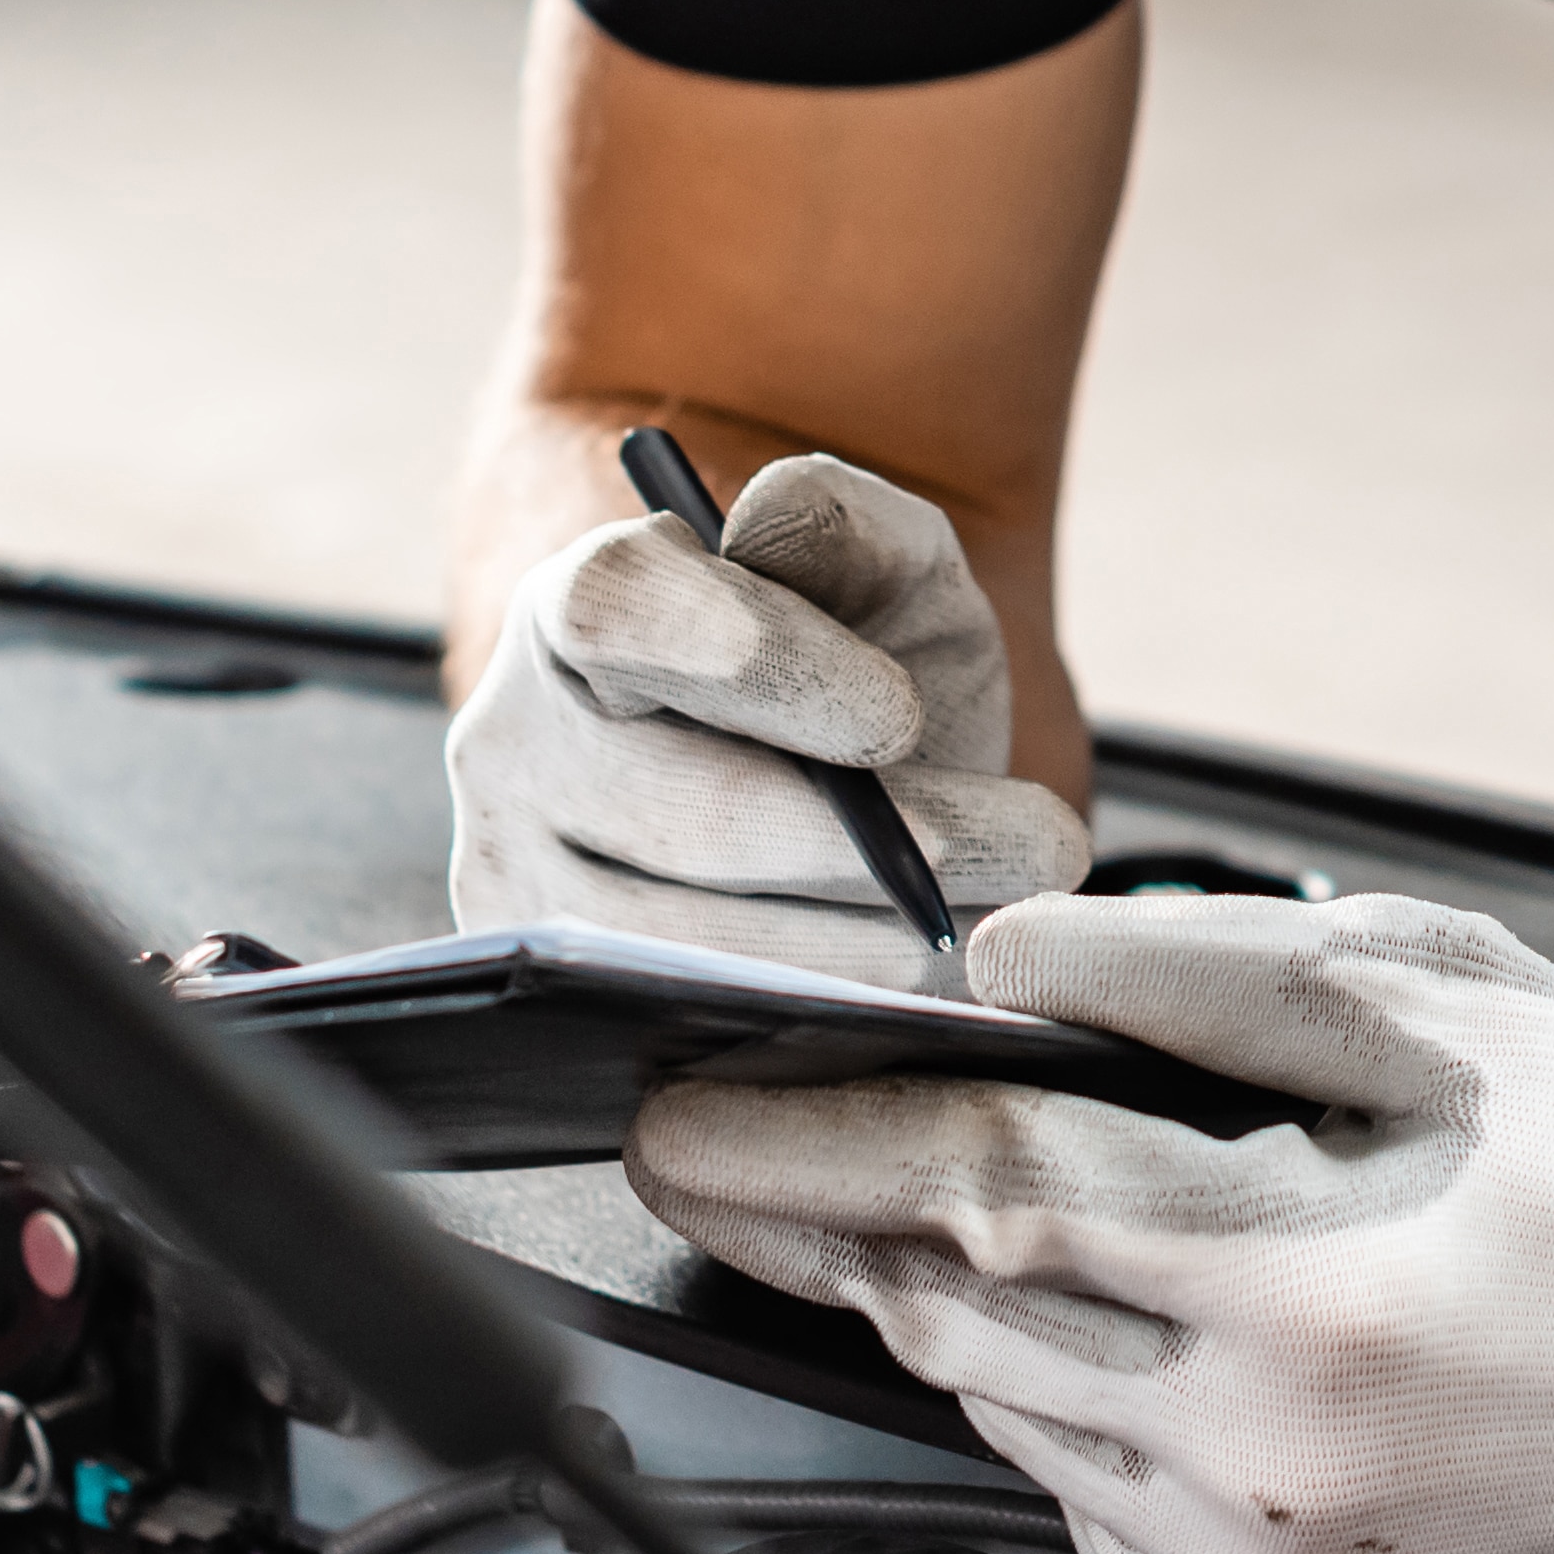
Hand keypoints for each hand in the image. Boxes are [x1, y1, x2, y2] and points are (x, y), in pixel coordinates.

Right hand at [444, 451, 1083, 991]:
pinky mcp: (562, 1009)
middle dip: (879, 841)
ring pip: (700, 940)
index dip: (758, 660)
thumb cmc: (863, 661)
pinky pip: (691, 1033)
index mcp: (579, 606)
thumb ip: (844, 519)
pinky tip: (922, 985)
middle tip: (1038, 844)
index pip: (618, 608)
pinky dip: (821, 1018)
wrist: (849, 790)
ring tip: (1004, 915)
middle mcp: (514, 746)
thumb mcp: (887, 567)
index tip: (898, 718)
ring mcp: (523, 889)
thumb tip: (765, 525)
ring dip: (875, 940)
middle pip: (688, 809)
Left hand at [624, 891, 1553, 1553]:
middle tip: (725, 1143)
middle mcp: (1274, 1458)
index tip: (686, 1111)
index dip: (815, 1144)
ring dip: (939, 1300)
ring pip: (1010, 1407)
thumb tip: (1013, 963)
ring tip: (915, 1202)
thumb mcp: (1451, 1006)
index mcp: (1318, 1289)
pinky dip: (1049, 1394)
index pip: (991, 1192)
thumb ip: (1217, 977)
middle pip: (959, 1316)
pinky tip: (1095, 1315)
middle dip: (825, 1219)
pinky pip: (1087, 1496)